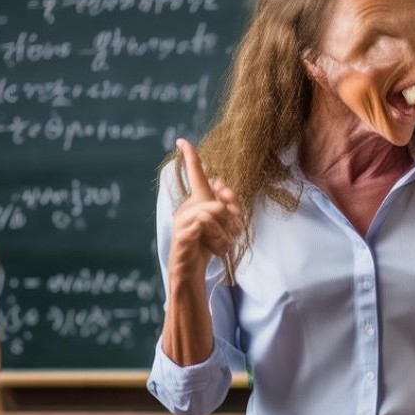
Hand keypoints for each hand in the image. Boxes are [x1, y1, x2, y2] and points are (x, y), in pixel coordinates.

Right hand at [168, 138, 240, 282]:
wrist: (193, 273)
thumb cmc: (208, 247)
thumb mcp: (225, 224)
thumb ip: (228, 204)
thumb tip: (221, 184)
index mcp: (195, 202)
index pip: (194, 175)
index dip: (189, 157)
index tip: (182, 141)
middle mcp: (186, 209)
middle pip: (219, 199)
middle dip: (233, 217)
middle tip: (234, 233)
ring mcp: (181, 223)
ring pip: (213, 211)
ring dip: (225, 232)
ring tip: (223, 245)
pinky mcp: (181, 236)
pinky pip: (204, 226)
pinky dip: (218, 240)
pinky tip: (216, 249)